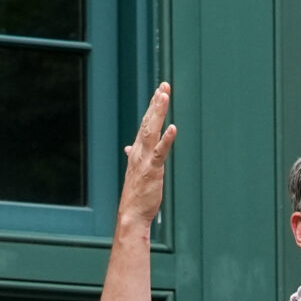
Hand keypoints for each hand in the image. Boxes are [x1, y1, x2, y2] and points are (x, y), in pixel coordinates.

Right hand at [114, 83, 176, 234]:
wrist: (131, 214)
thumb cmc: (136, 194)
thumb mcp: (136, 171)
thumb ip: (134, 156)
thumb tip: (129, 148)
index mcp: (137, 151)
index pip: (145, 123)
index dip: (153, 107)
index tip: (160, 91)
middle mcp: (139, 151)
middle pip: (148, 122)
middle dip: (156, 103)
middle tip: (164, 85)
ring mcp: (145, 160)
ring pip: (151, 131)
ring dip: (157, 113)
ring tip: (164, 96)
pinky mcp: (152, 170)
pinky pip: (159, 152)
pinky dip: (166, 140)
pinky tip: (172, 128)